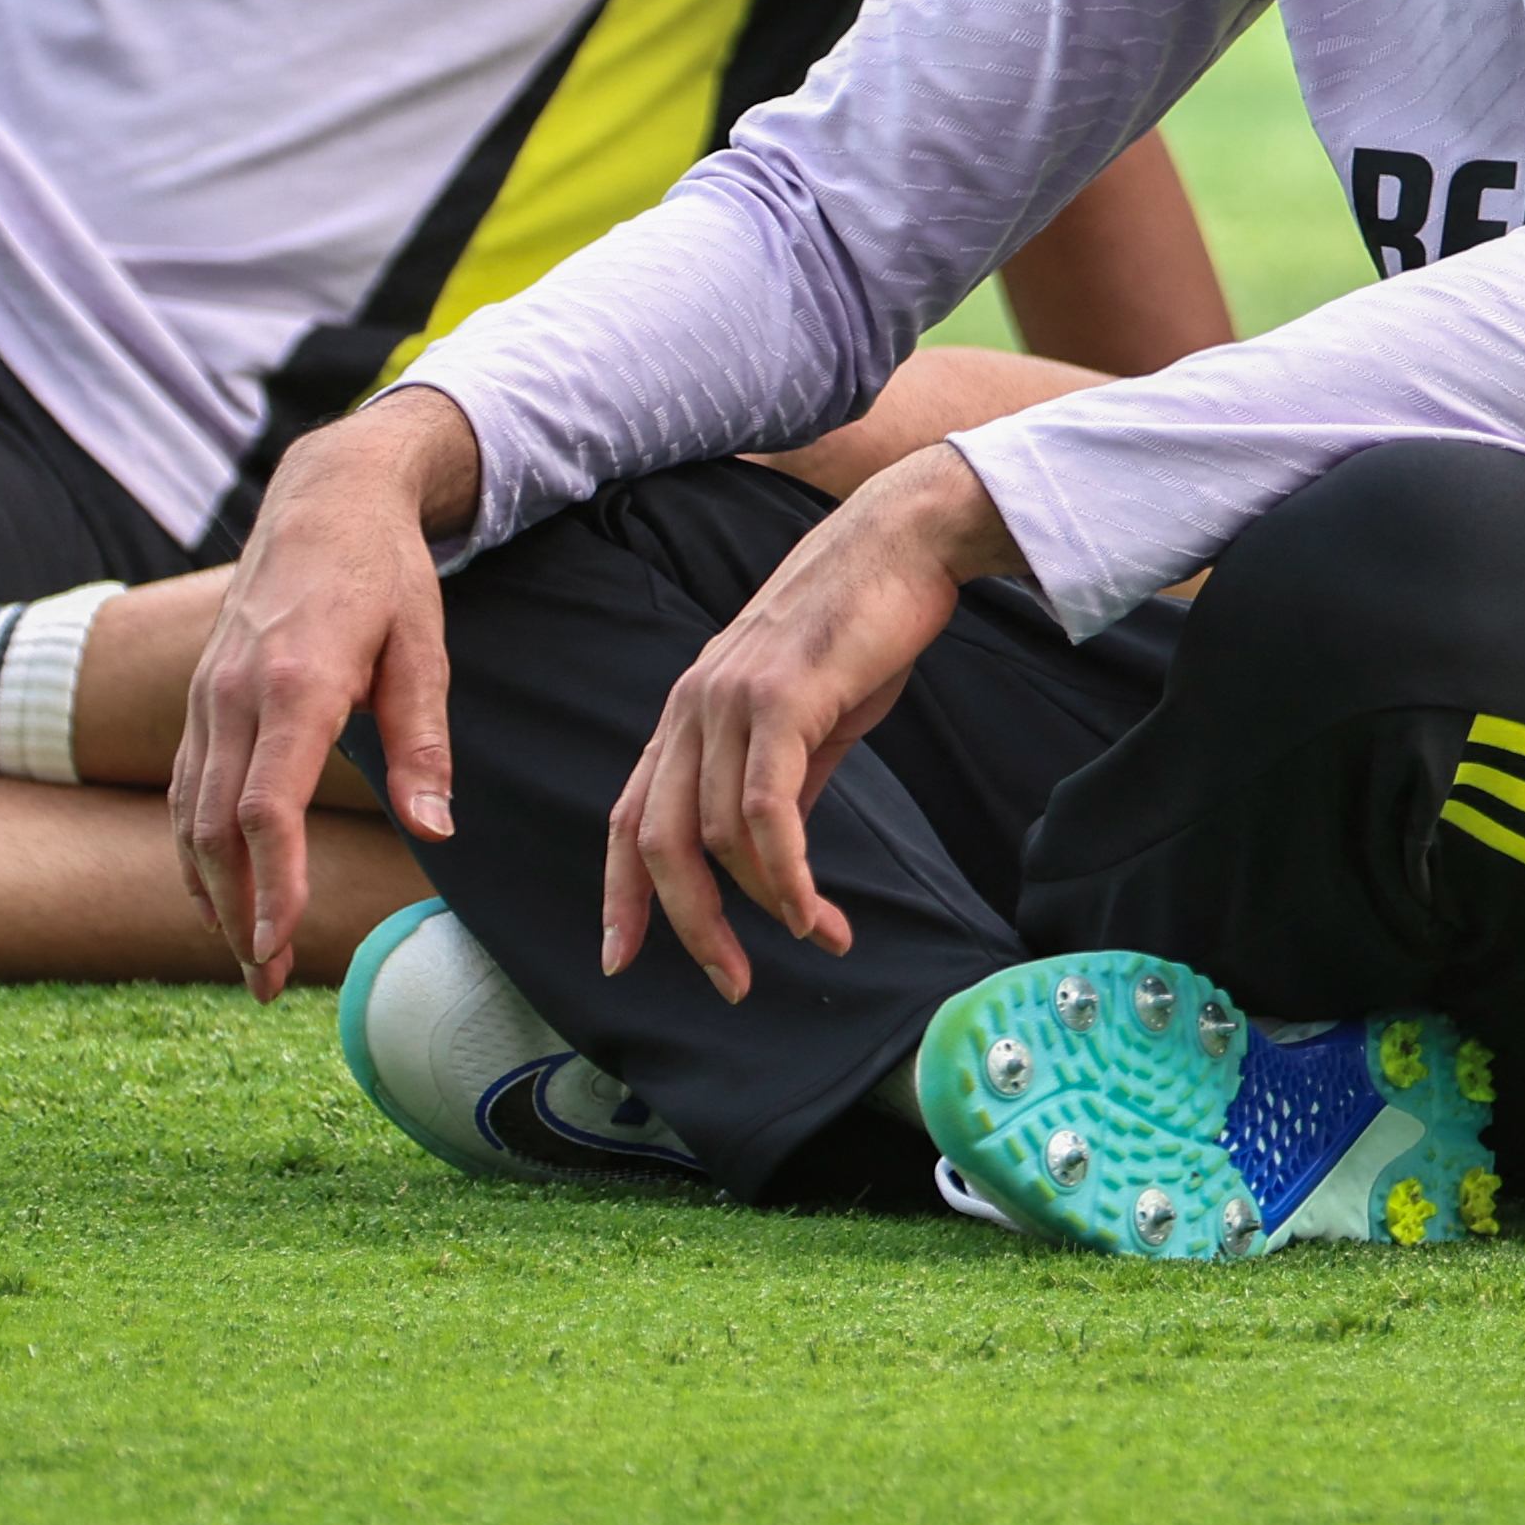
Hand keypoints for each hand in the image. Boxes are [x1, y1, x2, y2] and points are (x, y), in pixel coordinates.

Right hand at [170, 392, 473, 1003]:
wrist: (321, 499)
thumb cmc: (385, 573)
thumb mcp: (424, 646)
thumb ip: (423, 743)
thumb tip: (436, 832)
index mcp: (297, 682)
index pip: (266, 804)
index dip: (271, 881)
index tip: (281, 943)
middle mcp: (235, 694)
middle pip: (216, 827)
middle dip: (239, 912)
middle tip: (267, 983)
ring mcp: (207, 696)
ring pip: (189, 815)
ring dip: (212, 894)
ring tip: (249, 961)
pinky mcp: (200, 699)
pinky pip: (182, 788)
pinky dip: (194, 850)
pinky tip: (218, 896)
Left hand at [601, 444, 1013, 1001]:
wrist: (904, 543)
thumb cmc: (861, 626)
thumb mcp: (809, 715)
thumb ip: (781, 781)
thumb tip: (774, 855)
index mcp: (689, 711)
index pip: (629, 815)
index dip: (621, 893)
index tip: (620, 958)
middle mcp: (693, 705)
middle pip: (658, 840)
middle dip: (689, 925)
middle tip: (731, 982)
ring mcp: (731, 699)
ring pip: (715, 834)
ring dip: (766, 905)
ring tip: (818, 936)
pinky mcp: (780, 698)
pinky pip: (765, 811)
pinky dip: (785, 874)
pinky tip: (814, 910)